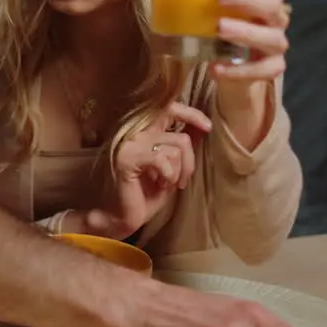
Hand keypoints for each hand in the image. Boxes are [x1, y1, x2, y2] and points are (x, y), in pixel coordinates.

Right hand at [82, 102, 211, 239]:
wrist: (119, 217)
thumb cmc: (143, 195)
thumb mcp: (169, 168)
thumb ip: (179, 146)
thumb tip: (200, 128)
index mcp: (140, 131)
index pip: (167, 108)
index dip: (191, 114)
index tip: (208, 127)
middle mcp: (131, 132)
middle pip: (177, 130)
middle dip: (189, 158)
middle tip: (184, 177)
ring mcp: (127, 144)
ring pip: (175, 146)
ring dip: (180, 170)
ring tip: (169, 184)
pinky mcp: (126, 158)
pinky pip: (162, 159)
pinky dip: (169, 175)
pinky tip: (161, 185)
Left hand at [214, 0, 289, 83]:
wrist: (232, 67)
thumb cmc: (221, 27)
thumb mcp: (207, 8)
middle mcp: (274, 19)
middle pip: (272, 5)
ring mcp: (274, 44)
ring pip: (273, 38)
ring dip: (246, 32)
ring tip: (220, 28)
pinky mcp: (270, 68)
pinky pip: (263, 70)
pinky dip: (241, 71)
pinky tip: (216, 69)